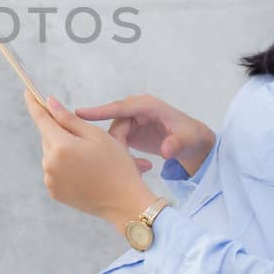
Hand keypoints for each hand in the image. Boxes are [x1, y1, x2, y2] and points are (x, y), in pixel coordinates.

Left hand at [23, 89, 153, 223]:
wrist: (124, 203)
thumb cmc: (116, 166)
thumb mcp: (97, 136)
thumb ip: (69, 119)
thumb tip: (49, 103)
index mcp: (61, 146)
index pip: (41, 118)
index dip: (34, 103)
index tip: (28, 92)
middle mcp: (49, 163)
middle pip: (48, 136)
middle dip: (60, 132)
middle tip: (85, 139)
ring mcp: (50, 179)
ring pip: (51, 154)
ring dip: (63, 150)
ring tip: (89, 159)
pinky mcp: (54, 192)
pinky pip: (54, 171)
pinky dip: (64, 166)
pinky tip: (84, 172)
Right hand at [74, 93, 213, 174]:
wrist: (193, 143)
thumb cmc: (191, 137)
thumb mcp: (187, 140)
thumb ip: (176, 144)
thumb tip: (166, 151)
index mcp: (148, 106)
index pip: (120, 107)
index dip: (100, 111)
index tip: (79, 114)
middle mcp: (137, 110)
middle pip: (115, 124)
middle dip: (114, 143)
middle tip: (121, 161)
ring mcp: (133, 121)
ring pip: (114, 135)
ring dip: (120, 151)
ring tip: (140, 167)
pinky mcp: (130, 132)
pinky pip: (118, 141)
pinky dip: (123, 154)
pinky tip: (138, 166)